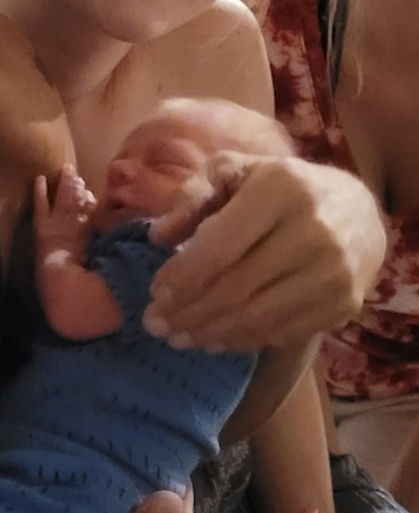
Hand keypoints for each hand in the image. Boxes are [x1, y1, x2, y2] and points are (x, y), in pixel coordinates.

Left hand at [143, 153, 384, 349]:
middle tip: (154, 325)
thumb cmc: (278, 186)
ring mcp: (333, 274)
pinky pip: (282, 332)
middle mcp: (313, 233)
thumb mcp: (232, 171)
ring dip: (209, 332)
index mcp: (280, 190)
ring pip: (258, 317)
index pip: (221, 246)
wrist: (357, 211)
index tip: (154, 294)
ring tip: (176, 337)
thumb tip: (156, 235)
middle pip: (236, 287)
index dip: (183, 275)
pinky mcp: (344, 305)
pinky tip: (213, 339)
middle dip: (188, 311)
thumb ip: (192, 195)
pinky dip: (242, 340)